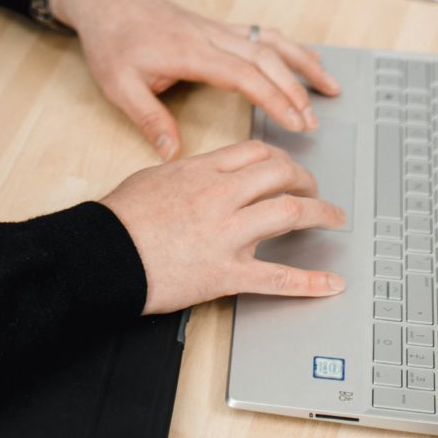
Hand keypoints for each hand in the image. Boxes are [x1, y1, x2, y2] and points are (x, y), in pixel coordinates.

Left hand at [50, 0, 339, 160]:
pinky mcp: (215, 27)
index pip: (244, 75)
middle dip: (295, 90)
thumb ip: (149, 119)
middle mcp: (210, 36)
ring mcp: (216, 29)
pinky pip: (260, 34)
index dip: (274, 98)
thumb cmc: (111, 39)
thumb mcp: (119, 84)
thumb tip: (173, 153)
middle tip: (313, 122)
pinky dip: (287, 46)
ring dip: (302, 63)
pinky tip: (304, 57)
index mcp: (190, 51)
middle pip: (266, 59)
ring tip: (330, 86)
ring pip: (270, 42)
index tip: (295, 122)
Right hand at [100, 138, 346, 313]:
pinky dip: (310, 282)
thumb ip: (185, 173)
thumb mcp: (152, 178)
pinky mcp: (227, 272)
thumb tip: (199, 172)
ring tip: (334, 218)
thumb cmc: (119, 218)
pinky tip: (330, 284)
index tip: (287, 168)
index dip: (281, 159)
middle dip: (306, 180)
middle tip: (315, 190)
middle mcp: (221, 195)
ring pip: (290, 212)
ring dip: (321, 213)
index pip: (257, 153)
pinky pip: (277, 277)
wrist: (102, 253)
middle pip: (281, 174)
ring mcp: (227, 234)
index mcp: (202, 171)